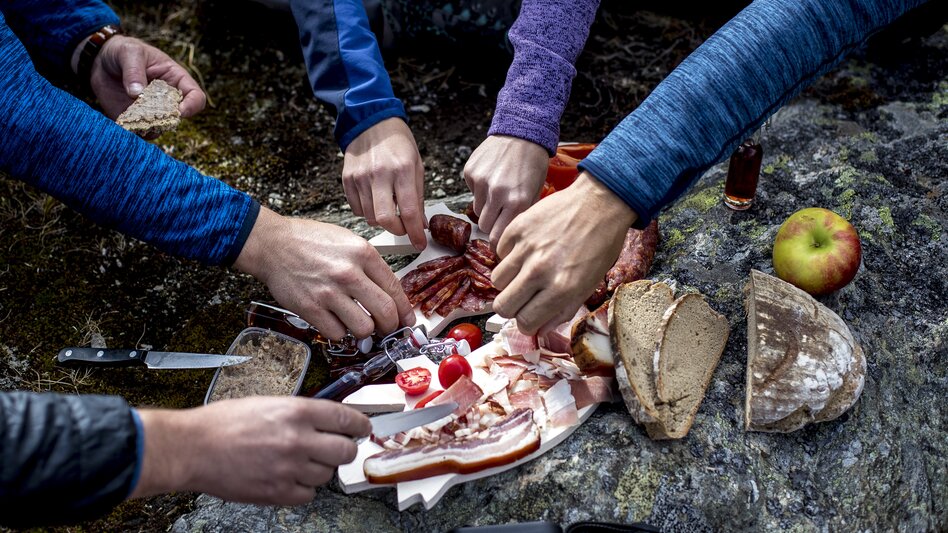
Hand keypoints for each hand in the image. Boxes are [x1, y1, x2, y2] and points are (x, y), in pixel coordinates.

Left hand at [85, 35, 205, 120]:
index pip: (196, 97)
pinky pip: (139, 132)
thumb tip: (137, 94)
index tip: (179, 111)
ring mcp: (152, 111)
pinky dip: (133, 131)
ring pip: (160, 128)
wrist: (102, 61)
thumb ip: (133, 71)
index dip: (192, 106)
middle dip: (166, 119)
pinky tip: (123, 121)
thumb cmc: (123, 51)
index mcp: (176, 80)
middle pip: (178, 117)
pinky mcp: (135, 119)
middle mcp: (168, 99)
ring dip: (148, 127)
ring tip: (132, 117)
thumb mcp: (130, 52)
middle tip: (148, 114)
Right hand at [131, 397, 370, 504]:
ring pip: (327, 474)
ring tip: (299, 462)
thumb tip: (326, 420)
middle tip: (336, 449)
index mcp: (296, 411)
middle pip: (345, 451)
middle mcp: (298, 439)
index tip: (364, 429)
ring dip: (319, 469)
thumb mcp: (267, 403)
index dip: (361, 425)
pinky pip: (308, 495)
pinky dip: (303, 488)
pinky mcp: (277, 492)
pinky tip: (289, 478)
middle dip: (344, 450)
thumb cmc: (222, 423)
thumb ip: (299, 412)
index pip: (347, 419)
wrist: (191, 448)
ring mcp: (289, 468)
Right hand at [234, 207, 414, 339]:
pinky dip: (339, 333)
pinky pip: (337, 334)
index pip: (395, 289)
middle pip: (385, 313)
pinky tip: (336, 322)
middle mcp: (348, 273)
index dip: (405, 310)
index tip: (406, 320)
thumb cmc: (309, 241)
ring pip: (364, 328)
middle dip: (390, 326)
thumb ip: (370, 265)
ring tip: (358, 323)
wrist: (273, 244)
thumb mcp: (348, 241)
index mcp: (363, 253)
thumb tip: (389, 293)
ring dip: (364, 331)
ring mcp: (329, 292)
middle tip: (387, 328)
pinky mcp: (311, 308)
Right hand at [343, 118, 426, 250]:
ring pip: (369, 217)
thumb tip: (420, 224)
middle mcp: (379, 174)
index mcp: (402, 170)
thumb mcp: (416, 166)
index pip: (409, 211)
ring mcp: (360, 177)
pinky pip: (357, 209)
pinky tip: (375, 200)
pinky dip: (367, 212)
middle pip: (384, 219)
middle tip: (404, 227)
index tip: (419, 243)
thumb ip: (418, 197)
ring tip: (389, 208)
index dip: (415, 233)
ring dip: (382, 220)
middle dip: (397, 230)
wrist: (371, 123)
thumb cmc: (397, 143)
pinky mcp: (347, 180)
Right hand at [463, 135, 549, 246]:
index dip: (498, 243)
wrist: (522, 133)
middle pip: (484, 227)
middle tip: (500, 216)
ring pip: (476, 211)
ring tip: (498, 192)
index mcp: (517, 202)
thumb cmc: (533, 164)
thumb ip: (521, 215)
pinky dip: (479, 189)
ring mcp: (481, 182)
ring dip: (485, 207)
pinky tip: (492, 177)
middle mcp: (497, 194)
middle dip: (491, 225)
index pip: (498, 238)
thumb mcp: (536, 192)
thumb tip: (510, 237)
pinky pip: (471, 191)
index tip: (500, 244)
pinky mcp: (470, 172)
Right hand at [491, 172, 637, 334]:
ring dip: (508, 282)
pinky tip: (525, 251)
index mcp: (561, 289)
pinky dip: (509, 255)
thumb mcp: (589, 284)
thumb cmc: (600, 245)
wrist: (599, 203)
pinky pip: (499, 252)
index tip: (529, 317)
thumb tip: (541, 329)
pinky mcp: (517, 228)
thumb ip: (563, 310)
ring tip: (523, 272)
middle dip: (511, 308)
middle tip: (521, 299)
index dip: (526, 323)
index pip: (525, 321)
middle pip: (503, 306)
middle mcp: (539, 271)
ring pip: (496, 281)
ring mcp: (526, 249)